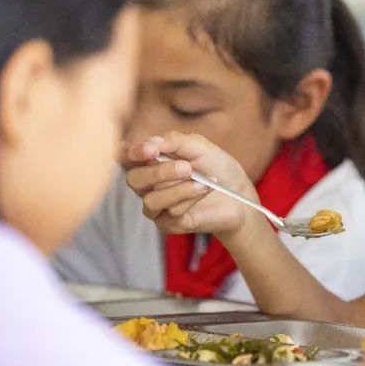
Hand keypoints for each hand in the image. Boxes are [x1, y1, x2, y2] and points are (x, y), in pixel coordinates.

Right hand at [124, 132, 256, 238]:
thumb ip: (174, 141)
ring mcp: (157, 206)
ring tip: (203, 181)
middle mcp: (148, 184)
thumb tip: (150, 143)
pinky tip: (206, 189)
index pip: (126, 157)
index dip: (130, 153)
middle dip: (158, 173)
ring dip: (179, 189)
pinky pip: (171, 213)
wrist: (239, 193)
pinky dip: (191, 198)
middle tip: (186, 167)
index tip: (149, 150)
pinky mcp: (169, 224)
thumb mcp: (199, 146)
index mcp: (150, 161)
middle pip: (133, 180)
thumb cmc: (216, 167)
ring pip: (152, 200)